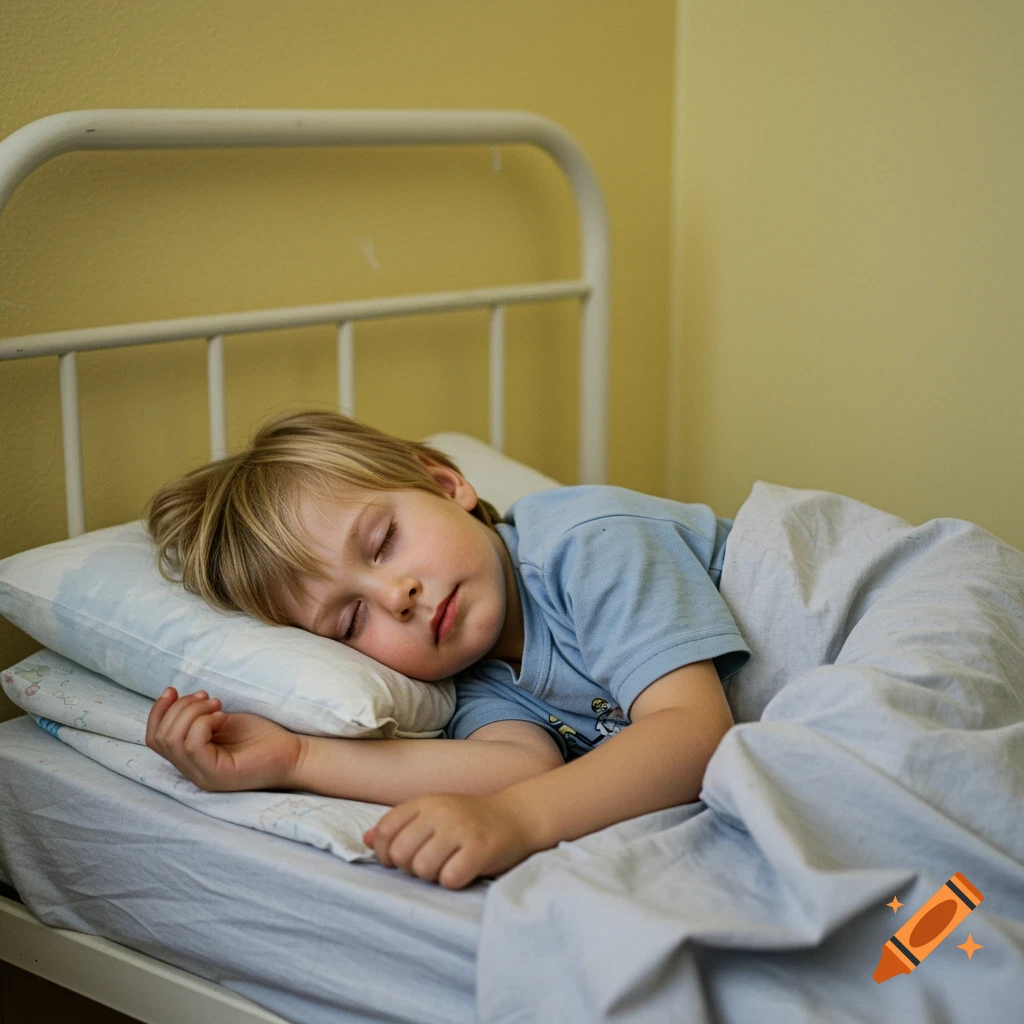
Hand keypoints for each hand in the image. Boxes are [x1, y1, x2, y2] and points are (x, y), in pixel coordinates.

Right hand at [146, 688, 302, 792]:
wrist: (294, 755)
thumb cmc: (262, 738)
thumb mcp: (223, 722)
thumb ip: (199, 718)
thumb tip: (177, 700)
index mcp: (191, 759)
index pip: (154, 740)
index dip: (156, 712)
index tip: (172, 689)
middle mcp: (192, 771)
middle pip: (160, 737)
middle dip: (179, 708)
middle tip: (207, 697)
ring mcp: (203, 776)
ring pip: (173, 739)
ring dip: (191, 712)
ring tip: (217, 704)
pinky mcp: (217, 775)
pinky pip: (192, 745)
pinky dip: (203, 722)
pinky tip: (222, 716)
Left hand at [364, 792, 540, 889]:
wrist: (518, 816)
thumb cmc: (471, 819)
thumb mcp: (434, 813)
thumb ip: (401, 825)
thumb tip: (365, 839)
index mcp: (425, 801)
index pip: (384, 831)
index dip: (385, 853)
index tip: (402, 857)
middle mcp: (440, 811)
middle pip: (400, 854)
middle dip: (410, 868)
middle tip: (430, 864)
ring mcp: (460, 829)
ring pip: (422, 869)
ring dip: (433, 876)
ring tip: (448, 866)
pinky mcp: (480, 849)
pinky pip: (449, 879)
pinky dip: (453, 882)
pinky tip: (464, 871)